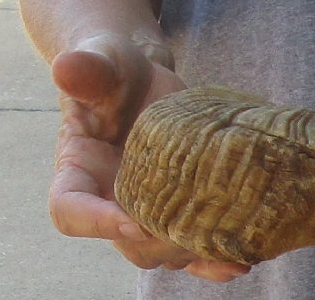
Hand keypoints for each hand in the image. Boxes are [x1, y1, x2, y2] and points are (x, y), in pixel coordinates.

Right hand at [49, 34, 249, 281]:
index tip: (134, 221)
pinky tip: (245, 255)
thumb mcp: (102, 61)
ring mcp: (145, 207)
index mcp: (77, 171)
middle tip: (199, 230)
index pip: (71, 211)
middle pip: (128, 241)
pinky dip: (215, 254)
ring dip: (195, 254)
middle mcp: (107, 200)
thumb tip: (68, 67)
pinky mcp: (179, 204)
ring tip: (234, 252)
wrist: (141, 76)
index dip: (98, 223)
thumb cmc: (114, 66)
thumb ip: (89, 68)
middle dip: (162, 241)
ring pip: (164, 248)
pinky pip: (192, 241)